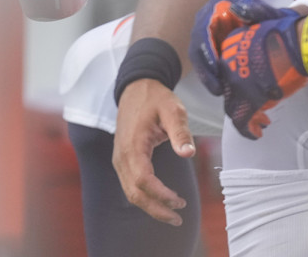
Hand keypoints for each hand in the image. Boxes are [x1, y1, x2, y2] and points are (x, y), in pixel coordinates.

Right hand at [112, 79, 195, 224]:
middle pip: (134, 193)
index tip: (179, 201)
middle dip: (156, 209)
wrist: (136, 88)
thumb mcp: (173, 109)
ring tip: (174, 214)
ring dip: (151, 207)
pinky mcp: (122, 161)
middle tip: (179, 218)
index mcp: (133, 145)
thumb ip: (180, 132)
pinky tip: (161, 201)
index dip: (160, 195)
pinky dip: (145, 197)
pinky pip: (130, 185)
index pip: (143, 180)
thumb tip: (188, 154)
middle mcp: (122, 156)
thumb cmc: (156, 98)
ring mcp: (119, 160)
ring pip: (131, 193)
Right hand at [189, 0, 289, 93]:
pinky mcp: (209, 50)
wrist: (264, 19)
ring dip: (206, 76)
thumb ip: (253, 9)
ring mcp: (206, 37)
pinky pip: (205, 64)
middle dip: (205, 69)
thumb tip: (236, 10)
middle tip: (217, 86)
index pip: (203, 29)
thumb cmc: (261, 13)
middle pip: (197, 47)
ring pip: (198, 58)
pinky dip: (211, 76)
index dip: (206, 48)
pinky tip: (220, 88)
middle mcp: (205, 22)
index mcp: (214, 8)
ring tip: (219, 91)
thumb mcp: (260, 9)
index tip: (216, 66)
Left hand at [217, 11, 307, 138]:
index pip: (229, 70)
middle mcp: (229, 64)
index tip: (252, 88)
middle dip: (244, 102)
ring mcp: (237, 82)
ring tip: (262, 121)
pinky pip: (242, 120)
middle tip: (258, 110)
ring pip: (234, 107)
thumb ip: (254, 34)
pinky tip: (257, 133)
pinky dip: (248, 129)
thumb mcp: (265, 25)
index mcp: (232, 45)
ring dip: (247, 117)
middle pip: (230, 89)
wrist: (303, 44)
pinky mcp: (250, 98)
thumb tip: (251, 37)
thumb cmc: (292, 33)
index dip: (240, 83)